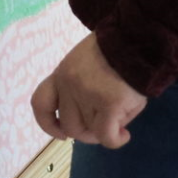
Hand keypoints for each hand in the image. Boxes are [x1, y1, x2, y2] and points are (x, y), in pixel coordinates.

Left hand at [31, 34, 148, 147]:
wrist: (137, 37)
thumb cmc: (116, 48)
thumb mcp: (86, 61)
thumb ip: (79, 86)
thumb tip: (89, 120)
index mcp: (62, 73)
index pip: (40, 103)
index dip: (48, 124)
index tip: (60, 133)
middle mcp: (68, 85)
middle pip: (69, 125)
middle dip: (86, 133)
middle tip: (103, 127)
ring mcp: (87, 95)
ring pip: (91, 131)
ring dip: (106, 131)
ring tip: (121, 118)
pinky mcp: (109, 105)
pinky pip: (107, 137)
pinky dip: (117, 140)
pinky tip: (125, 135)